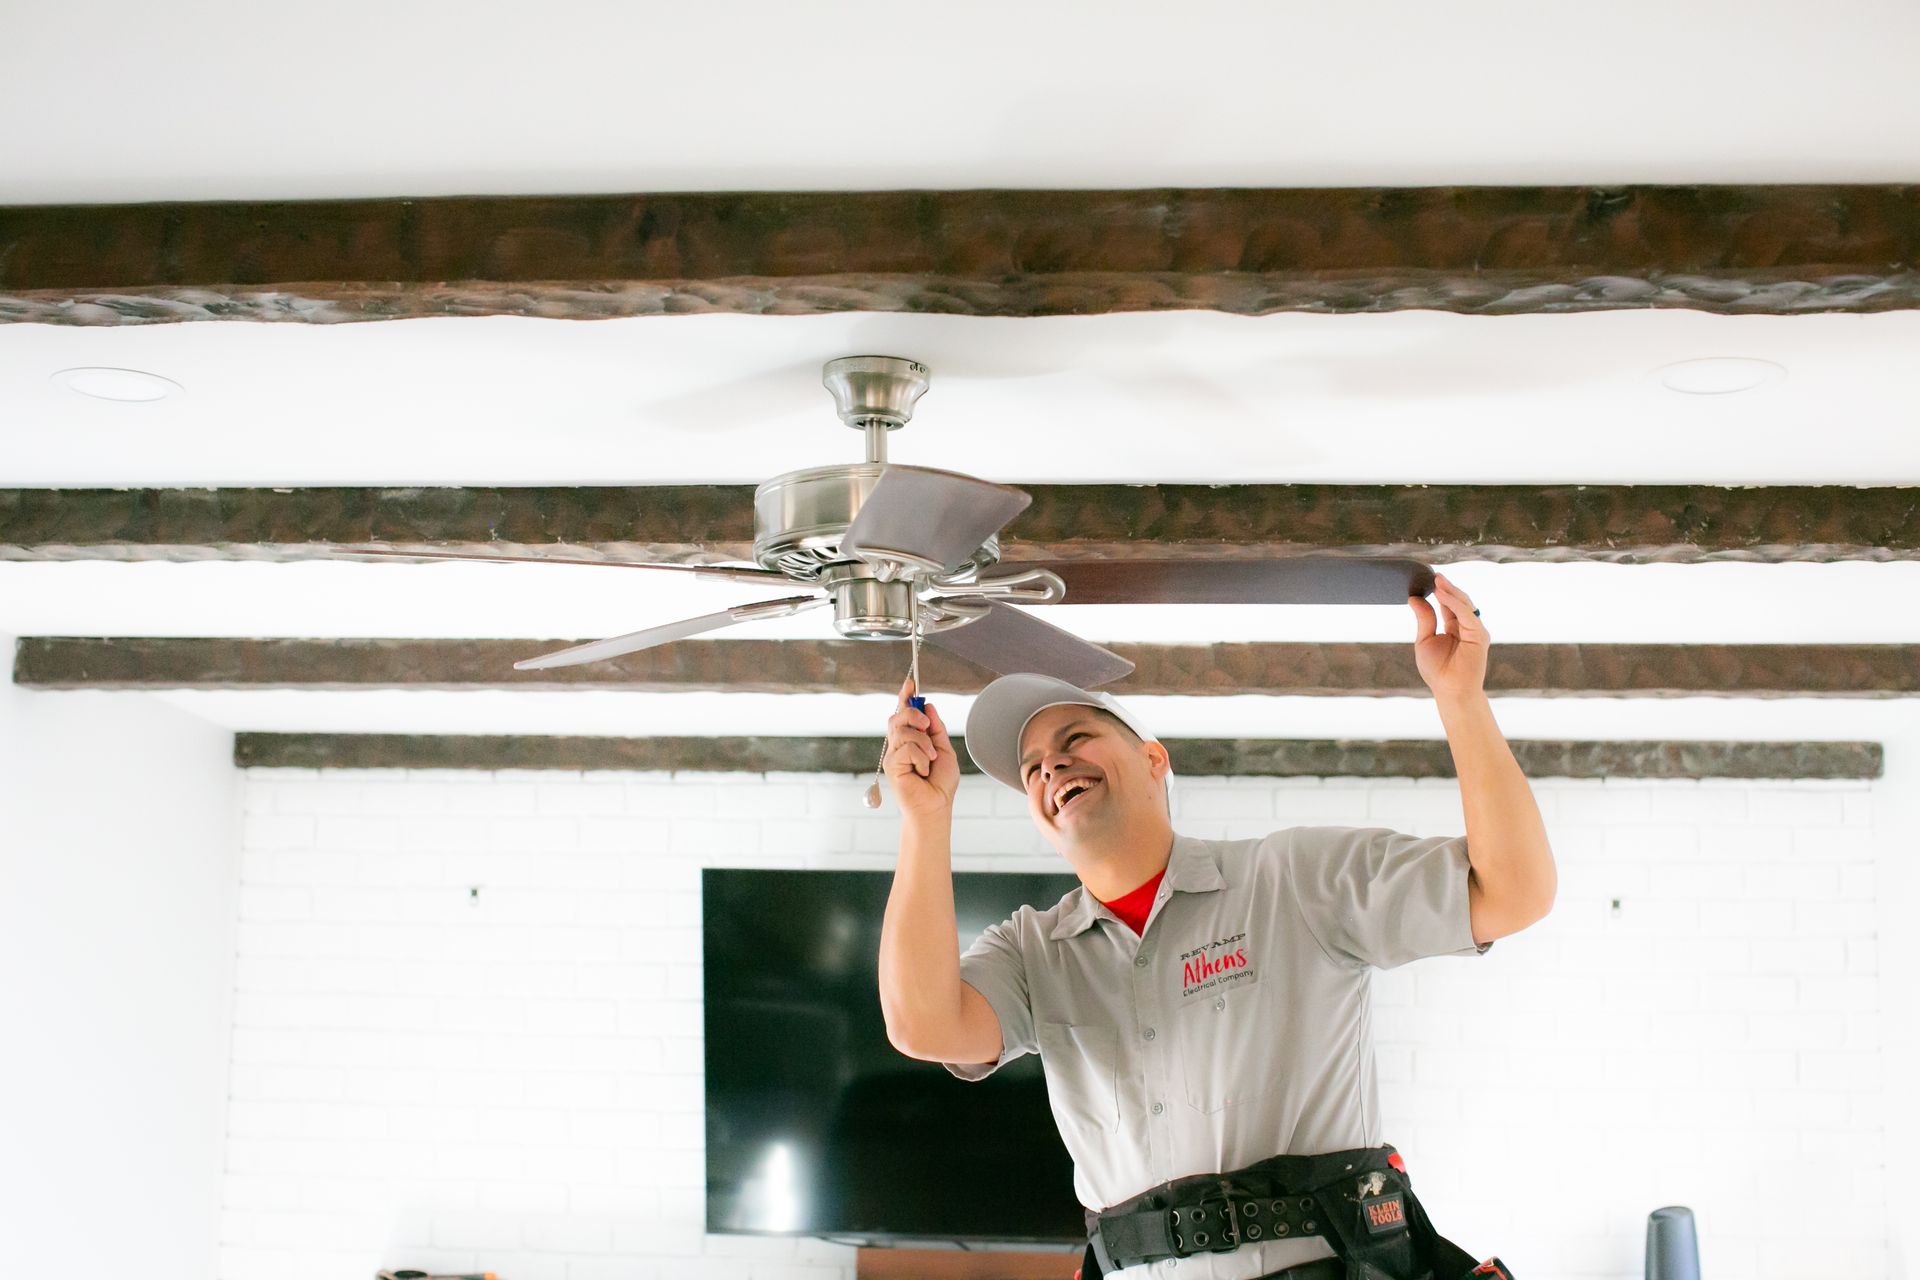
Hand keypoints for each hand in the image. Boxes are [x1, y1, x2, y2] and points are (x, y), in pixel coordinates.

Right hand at [884, 676, 960, 817]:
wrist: (936, 806)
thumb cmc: (939, 783)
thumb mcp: (944, 749)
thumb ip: (935, 728)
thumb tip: (928, 706)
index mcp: (910, 739)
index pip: (903, 712)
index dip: (905, 696)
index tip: (910, 683)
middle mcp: (898, 744)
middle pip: (898, 715)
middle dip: (914, 714)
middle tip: (927, 727)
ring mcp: (893, 754)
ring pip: (903, 730)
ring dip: (924, 743)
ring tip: (930, 760)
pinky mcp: (891, 765)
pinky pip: (907, 748)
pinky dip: (921, 758)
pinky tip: (922, 771)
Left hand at [1409, 573, 1489, 700]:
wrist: (1450, 691)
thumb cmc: (1438, 670)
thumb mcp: (1425, 640)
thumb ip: (1424, 618)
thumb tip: (1414, 598)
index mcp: (1455, 627)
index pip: (1448, 604)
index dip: (1440, 591)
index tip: (1429, 579)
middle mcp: (1467, 627)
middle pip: (1458, 601)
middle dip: (1447, 588)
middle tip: (1434, 575)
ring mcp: (1475, 630)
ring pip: (1464, 604)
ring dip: (1451, 591)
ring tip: (1437, 581)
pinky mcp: (1479, 635)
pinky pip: (1466, 614)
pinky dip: (1454, 603)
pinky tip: (1441, 594)